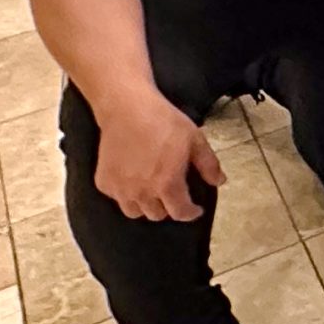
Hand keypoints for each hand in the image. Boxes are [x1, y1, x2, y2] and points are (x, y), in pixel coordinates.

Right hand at [93, 90, 224, 221]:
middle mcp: (141, 192)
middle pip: (157, 215)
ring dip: (146, 205)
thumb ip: (208, 164)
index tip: (195, 209)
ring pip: (134, 212)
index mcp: (166, 184)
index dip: (190, 213)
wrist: (127, 109)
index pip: (179, 213)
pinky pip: (116, 198)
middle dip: (168, 207)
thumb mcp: (195, 139)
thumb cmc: (163, 121)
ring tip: (151, 190)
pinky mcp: (104, 182)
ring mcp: (120, 189)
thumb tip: (219, 182)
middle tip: (172, 192)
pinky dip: (125, 194)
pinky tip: (132, 180)